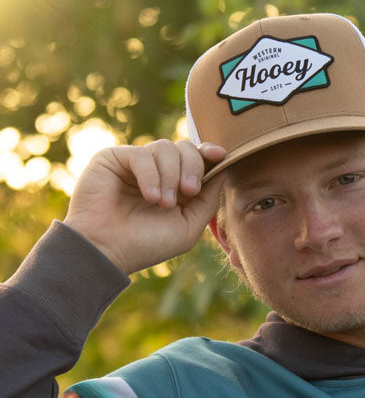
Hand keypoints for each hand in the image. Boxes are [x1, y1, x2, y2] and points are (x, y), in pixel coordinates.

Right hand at [64, 140, 226, 274]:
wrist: (107, 250)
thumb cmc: (146, 244)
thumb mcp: (188, 227)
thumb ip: (208, 200)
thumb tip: (225, 169)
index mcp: (176, 186)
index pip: (197, 159)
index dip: (210, 153)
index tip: (220, 155)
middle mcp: (158, 172)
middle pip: (185, 148)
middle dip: (193, 167)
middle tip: (188, 191)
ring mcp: (136, 164)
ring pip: (166, 148)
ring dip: (170, 176)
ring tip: (162, 203)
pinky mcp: (114, 158)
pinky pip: (142, 154)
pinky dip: (150, 175)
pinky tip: (149, 197)